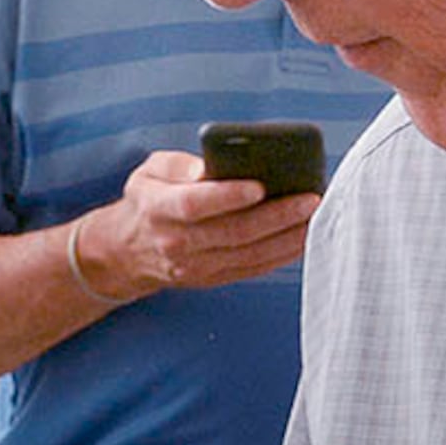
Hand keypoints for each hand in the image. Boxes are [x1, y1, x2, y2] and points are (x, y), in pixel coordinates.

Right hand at [79, 149, 320, 299]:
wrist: (129, 251)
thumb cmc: (148, 200)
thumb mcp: (149, 171)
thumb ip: (178, 165)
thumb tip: (209, 166)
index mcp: (159, 209)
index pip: (195, 205)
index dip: (228, 196)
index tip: (260, 185)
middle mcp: (177, 243)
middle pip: (233, 232)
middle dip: (276, 215)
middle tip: (310, 197)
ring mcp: (196, 267)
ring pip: (249, 254)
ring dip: (287, 237)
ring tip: (315, 215)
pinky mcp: (213, 279)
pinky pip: (253, 269)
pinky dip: (282, 254)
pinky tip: (304, 236)